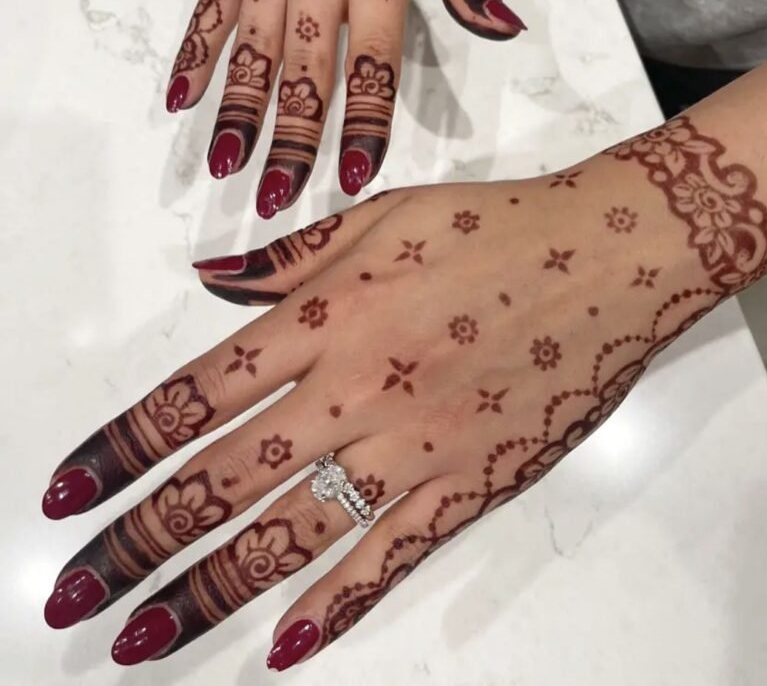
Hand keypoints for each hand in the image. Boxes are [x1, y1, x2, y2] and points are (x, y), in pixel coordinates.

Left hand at [42, 116, 766, 668]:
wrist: (612, 252)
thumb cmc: (495, 223)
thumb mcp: (382, 213)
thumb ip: (289, 254)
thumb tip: (208, 277)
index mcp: (328, 313)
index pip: (196, 395)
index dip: (121, 449)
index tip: (66, 495)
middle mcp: (356, 386)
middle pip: (223, 478)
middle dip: (137, 541)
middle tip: (72, 596)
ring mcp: (416, 443)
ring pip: (293, 532)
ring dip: (210, 590)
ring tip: (143, 635)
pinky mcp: (475, 481)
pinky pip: (395, 553)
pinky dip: (340, 601)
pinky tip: (288, 641)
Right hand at [165, 0, 524, 215]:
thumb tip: (504, 30)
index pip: (372, 61)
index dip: (364, 124)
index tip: (354, 177)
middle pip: (303, 70)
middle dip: (291, 139)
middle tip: (278, 199)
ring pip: (249, 49)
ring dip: (237, 112)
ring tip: (226, 167)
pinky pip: (208, 10)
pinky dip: (193, 56)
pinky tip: (180, 100)